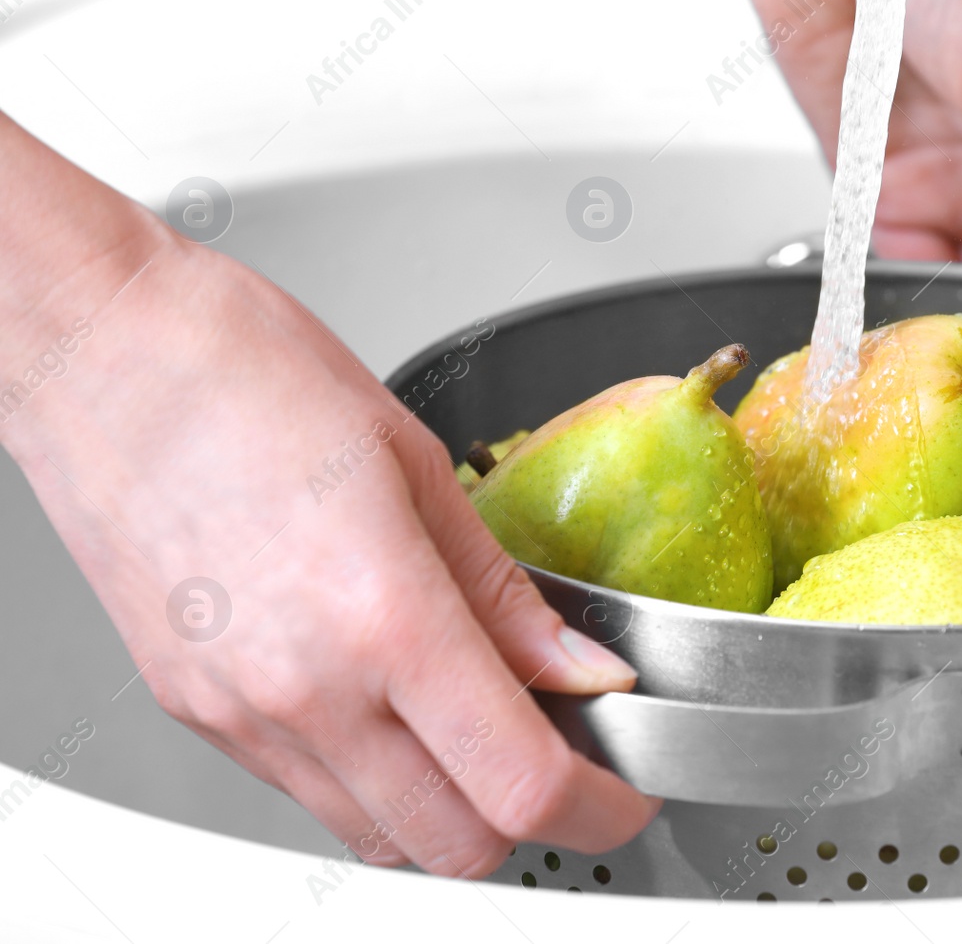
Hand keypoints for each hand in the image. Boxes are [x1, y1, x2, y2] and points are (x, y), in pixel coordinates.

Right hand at [0, 119, 657, 874]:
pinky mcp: (196, 713)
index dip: (601, 805)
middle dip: (534, 818)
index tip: (627, 786)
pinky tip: (392, 704)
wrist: (97, 350)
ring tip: (479, 724)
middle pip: (456, 847)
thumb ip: (504, 593)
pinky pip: (307, 794)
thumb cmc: (243, 370)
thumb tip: (579, 666)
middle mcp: (305, 690)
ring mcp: (241, 714)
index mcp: (381, 616)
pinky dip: (373, 779)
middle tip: (568, 755)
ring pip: (379, 838)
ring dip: (450, 808)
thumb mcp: (416, 463)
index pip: (521, 783)